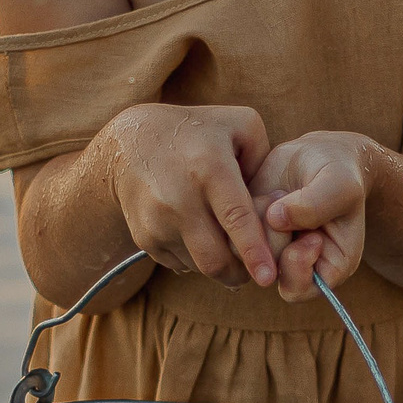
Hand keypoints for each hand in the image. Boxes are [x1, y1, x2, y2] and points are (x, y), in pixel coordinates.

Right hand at [97, 104, 283, 289]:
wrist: (128, 144)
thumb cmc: (196, 132)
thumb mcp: (238, 123)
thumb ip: (265, 159)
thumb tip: (274, 202)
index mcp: (209, 168)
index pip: (235, 219)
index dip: (253, 252)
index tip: (268, 278)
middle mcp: (179, 198)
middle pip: (214, 259)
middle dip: (240, 273)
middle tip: (254, 268)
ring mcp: (158, 222)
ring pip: (199, 266)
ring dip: (218, 264)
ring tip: (225, 242)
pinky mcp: (145, 238)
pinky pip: (180, 264)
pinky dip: (196, 258)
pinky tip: (198, 233)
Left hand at [252, 132, 372, 301]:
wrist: (317, 155)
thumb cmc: (339, 174)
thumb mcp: (340, 185)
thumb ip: (315, 205)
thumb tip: (275, 219)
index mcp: (329, 269)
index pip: (300, 289)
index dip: (298, 263)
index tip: (312, 236)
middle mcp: (296, 267)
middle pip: (267, 270)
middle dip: (276, 235)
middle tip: (294, 205)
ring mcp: (270, 252)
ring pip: (245, 252)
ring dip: (260, 218)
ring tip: (281, 195)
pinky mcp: (248, 233)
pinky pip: (231, 231)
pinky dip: (245, 208)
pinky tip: (266, 193)